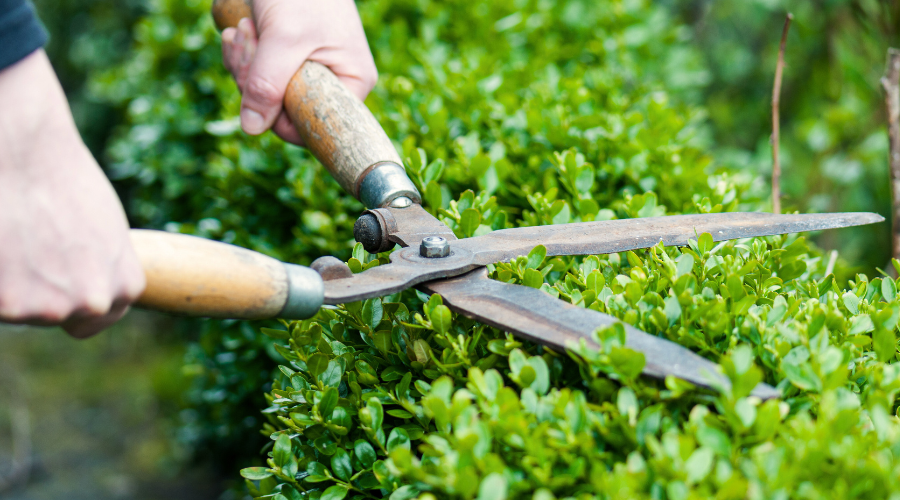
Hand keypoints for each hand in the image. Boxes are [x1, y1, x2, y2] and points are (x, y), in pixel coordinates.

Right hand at [0, 50, 145, 337]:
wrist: (24, 152)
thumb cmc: (62, 180)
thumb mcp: (105, 229)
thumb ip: (101, 265)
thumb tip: (90, 280)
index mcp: (124, 286)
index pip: (98, 317)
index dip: (72, 299)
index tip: (58, 283)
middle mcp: (93, 302)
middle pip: (53, 315)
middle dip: (37, 289)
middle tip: (27, 246)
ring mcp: (49, 308)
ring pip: (18, 309)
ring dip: (8, 284)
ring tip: (12, 236)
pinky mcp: (7, 305)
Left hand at [220, 0, 377, 143]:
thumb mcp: (284, 38)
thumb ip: (268, 84)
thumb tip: (252, 128)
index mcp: (352, 83)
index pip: (315, 126)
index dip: (280, 116)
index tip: (258, 84)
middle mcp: (333, 82)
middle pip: (284, 111)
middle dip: (255, 79)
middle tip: (248, 41)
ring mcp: (307, 70)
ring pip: (265, 94)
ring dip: (245, 63)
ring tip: (245, 29)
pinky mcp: (284, 59)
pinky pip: (257, 75)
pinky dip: (242, 54)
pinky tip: (240, 30)